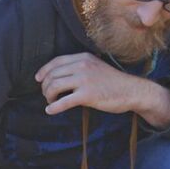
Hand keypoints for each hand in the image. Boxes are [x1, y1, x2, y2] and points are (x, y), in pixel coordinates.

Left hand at [35, 53, 169, 127]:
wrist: (132, 91)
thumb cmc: (113, 81)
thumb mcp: (95, 67)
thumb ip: (79, 67)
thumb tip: (57, 76)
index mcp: (83, 57)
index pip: (56, 61)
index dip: (43, 71)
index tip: (38, 79)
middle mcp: (82, 66)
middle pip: (52, 75)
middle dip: (45, 87)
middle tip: (48, 96)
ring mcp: (84, 80)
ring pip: (54, 86)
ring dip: (48, 96)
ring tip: (51, 102)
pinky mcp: (87, 95)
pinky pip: (63, 102)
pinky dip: (53, 107)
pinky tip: (50, 111)